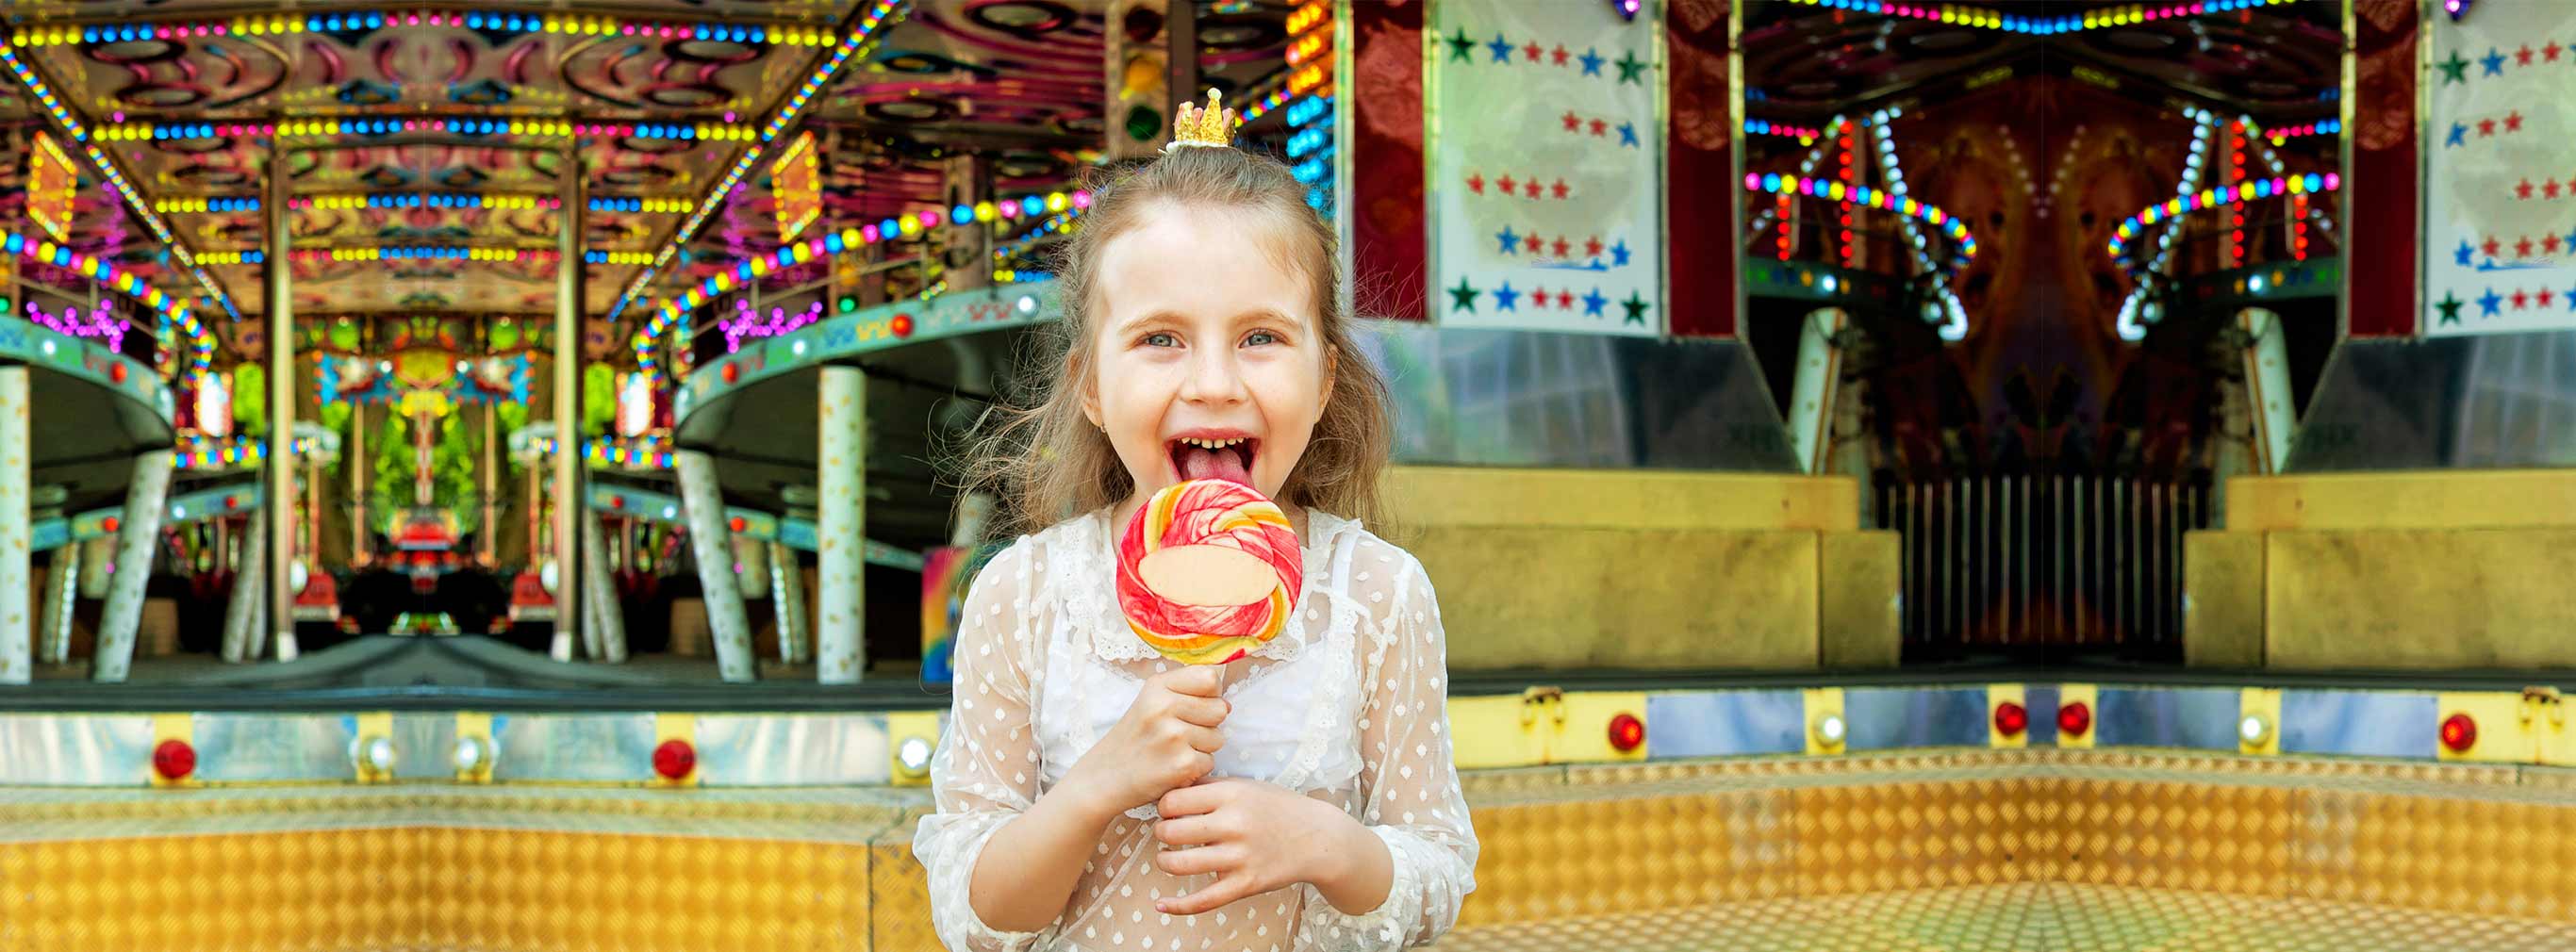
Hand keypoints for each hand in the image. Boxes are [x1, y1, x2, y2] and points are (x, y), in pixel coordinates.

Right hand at [1059, 665, 1228, 815]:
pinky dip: (1195, 769)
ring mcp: (1173, 736)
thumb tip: (1227, 704)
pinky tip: (1172, 768)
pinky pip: (1210, 762)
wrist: (1103, 778)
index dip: (1209, 694)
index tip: (1193, 706)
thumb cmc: (1133, 740)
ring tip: (1174, 752)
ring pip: (1218, 738)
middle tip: (1180, 734)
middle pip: (1219, 709)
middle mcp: (1164, 707)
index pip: (1209, 678)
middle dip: (1208, 724)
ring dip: (1202, 748)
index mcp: (1157, 687)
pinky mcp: (1181, 765)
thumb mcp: (1150, 702)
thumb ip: (1186, 692)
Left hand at [1150, 778, 1369, 915]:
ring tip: (1167, 859)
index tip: (1167, 811)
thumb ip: (1210, 787)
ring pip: (1181, 865)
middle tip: (1165, 833)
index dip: (1163, 806)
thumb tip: (1170, 788)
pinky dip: (1178, 905)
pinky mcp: (1246, 884)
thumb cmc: (1279, 808)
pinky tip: (1162, 904)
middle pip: (1172, 831)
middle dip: (1161, 833)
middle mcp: (1234, 824)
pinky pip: (1204, 900)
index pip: (1174, 800)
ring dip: (1165, 862)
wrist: (1319, 838)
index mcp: (1232, 795)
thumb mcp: (1247, 786)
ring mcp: (1240, 857)